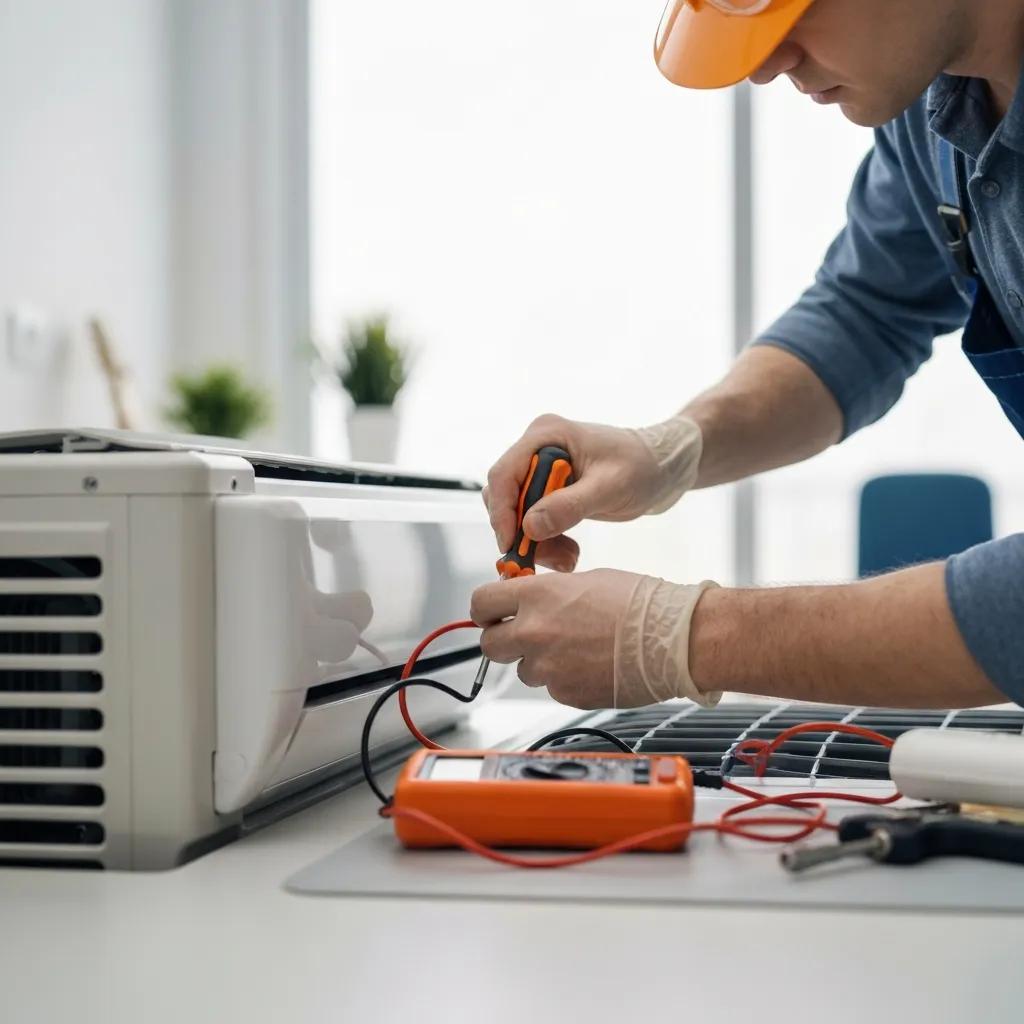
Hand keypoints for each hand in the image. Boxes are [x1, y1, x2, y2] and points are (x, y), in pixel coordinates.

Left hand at [470, 569, 719, 709]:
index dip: (484, 610)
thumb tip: (529, 601)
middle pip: (489, 645)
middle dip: (503, 639)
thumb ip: (548, 593)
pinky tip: (590, 664)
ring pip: (522, 669)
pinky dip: (563, 678)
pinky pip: (551, 687)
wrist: (674, 639)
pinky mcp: (565, 694)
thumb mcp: (586, 579)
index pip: (481, 603)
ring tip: (573, 649)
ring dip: (538, 661)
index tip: (490, 613)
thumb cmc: (641, 603)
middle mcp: (535, 632)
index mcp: (538, 596)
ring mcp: (548, 667)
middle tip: (523, 635)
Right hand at [482, 413, 702, 571]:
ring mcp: (542, 471)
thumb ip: (570, 505)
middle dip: (521, 533)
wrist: (663, 468)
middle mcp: (536, 450)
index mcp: (545, 435)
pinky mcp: (550, 490)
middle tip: (542, 560)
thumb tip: (530, 526)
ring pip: (518, 514)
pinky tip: (569, 554)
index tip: (511, 544)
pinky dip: (547, 542)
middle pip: (506, 497)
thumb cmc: (643, 466)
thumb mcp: (610, 487)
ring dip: (536, 543)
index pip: (504, 474)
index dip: (502, 511)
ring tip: (568, 558)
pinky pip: (533, 521)